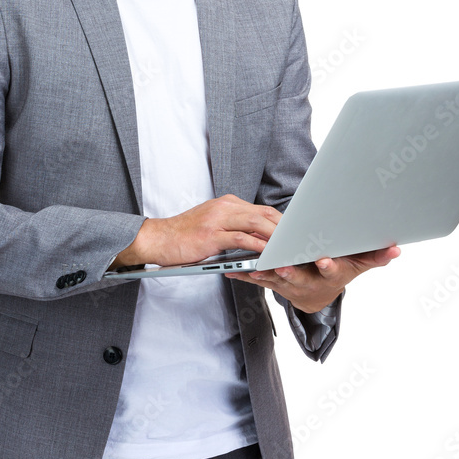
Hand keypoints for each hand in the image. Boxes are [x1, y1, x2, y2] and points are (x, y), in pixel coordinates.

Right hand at [109, 194, 282, 268]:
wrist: (158, 239)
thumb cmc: (184, 236)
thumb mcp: (212, 226)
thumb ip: (234, 228)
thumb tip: (258, 239)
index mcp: (227, 204)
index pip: (262, 210)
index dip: (281, 221)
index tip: (295, 233)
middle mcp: (225, 207)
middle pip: (263, 214)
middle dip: (284, 228)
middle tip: (300, 241)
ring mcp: (218, 219)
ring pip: (255, 223)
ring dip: (275, 237)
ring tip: (289, 249)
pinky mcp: (211, 235)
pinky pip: (241, 239)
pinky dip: (257, 246)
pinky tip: (267, 254)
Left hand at [224, 245, 400, 312]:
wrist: (317, 295)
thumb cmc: (339, 271)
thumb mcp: (359, 264)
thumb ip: (376, 257)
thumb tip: (396, 249)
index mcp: (330, 275)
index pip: (332, 271)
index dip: (329, 266)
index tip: (324, 260)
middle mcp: (309, 282)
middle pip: (300, 276)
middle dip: (291, 270)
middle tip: (282, 264)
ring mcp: (289, 285)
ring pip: (275, 278)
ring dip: (264, 272)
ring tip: (254, 265)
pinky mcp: (272, 283)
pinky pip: (257, 279)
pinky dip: (244, 274)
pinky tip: (231, 268)